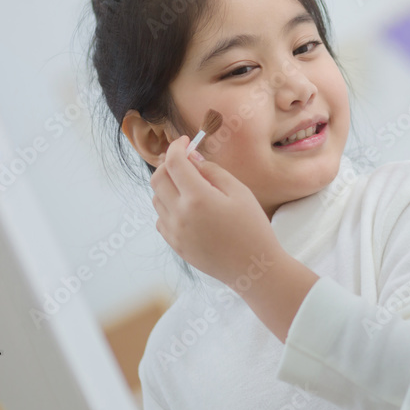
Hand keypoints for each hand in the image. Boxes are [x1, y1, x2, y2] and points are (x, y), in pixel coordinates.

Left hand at [150, 135, 281, 287]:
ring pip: (156, 197)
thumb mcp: (240, 193)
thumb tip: (193, 160)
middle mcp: (179, 214)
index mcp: (197, 198)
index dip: (177, 146)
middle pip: (158, 178)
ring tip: (190, 185)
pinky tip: (189, 207)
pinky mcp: (174, 244)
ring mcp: (174, 231)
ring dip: (168, 184)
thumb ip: (214, 172)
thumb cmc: (253, 228)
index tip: (185, 141)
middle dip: (168, 163)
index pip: (174, 162)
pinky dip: (168, 206)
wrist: (252, 268)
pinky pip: (160, 217)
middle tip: (185, 160)